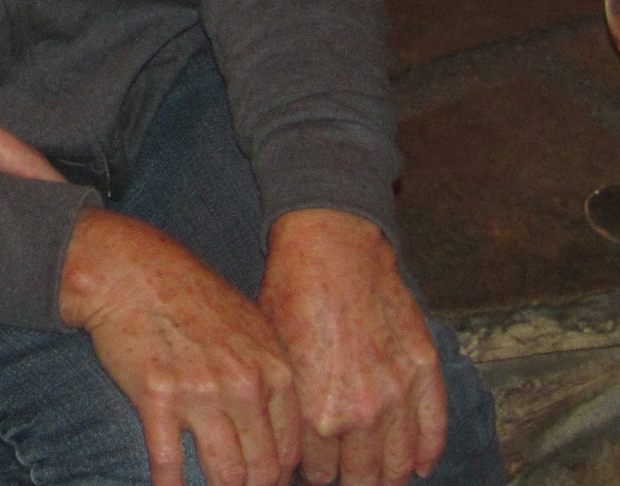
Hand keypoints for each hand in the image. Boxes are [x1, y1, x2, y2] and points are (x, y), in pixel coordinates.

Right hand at [61, 209, 301, 485]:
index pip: (290, 451)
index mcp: (274, 370)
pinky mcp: (156, 397)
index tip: (260, 480)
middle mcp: (244, 385)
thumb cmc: (189, 297)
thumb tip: (281, 435)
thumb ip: (269, 377)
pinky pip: (169, 463)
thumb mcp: (248, 326)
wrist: (129, 270)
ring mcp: (201, 392)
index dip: (276, 476)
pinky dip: (171, 485)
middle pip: (261, 470)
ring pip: (226, 474)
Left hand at [260, 209, 447, 485]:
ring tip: (377, 480)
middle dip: (349, 482)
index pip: (317, 472)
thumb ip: (289, 410)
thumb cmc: (291, 295)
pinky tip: (417, 465)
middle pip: (362, 477)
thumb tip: (289, 448)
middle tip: (342, 479)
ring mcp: (400, 395)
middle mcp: (363, 414)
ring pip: (400, 463)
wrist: (331, 248)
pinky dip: (427, 452)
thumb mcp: (275, 356)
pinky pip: (434, 430)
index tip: (306, 473)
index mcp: (319, 413)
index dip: (309, 474)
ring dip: (388, 477)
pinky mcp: (425, 372)